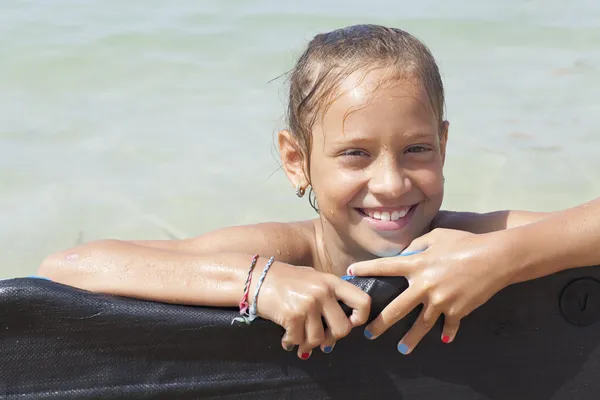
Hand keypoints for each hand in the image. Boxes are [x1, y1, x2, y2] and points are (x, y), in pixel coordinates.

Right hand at [257, 263, 370, 359]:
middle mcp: (323, 292)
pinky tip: (286, 339)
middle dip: (332, 339)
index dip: (360, 318)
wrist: (256, 277)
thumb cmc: (284, 279)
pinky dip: (292, 343)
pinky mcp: (292, 315)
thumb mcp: (312, 278)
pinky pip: (299, 340)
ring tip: (300, 340)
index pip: (363, 302)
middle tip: (322, 339)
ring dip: (309, 344)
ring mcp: (308, 304)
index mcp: (332, 281)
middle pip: (343, 329)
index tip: (349, 323)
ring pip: (319, 339)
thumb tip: (345, 321)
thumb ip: (329, 294)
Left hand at [348, 228, 516, 354]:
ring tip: (401, 349)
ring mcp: (441, 301)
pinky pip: (449, 325)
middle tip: (368, 333)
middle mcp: (425, 285)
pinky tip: (443, 339)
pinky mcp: (458, 311)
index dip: (366, 269)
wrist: (496, 258)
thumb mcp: (437, 236)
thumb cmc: (465, 242)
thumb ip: (416, 245)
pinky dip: (447, 332)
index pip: (385, 267)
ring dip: (410, 339)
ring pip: (420, 326)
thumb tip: (403, 254)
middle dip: (380, 323)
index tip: (350, 272)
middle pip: (397, 309)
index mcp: (417, 264)